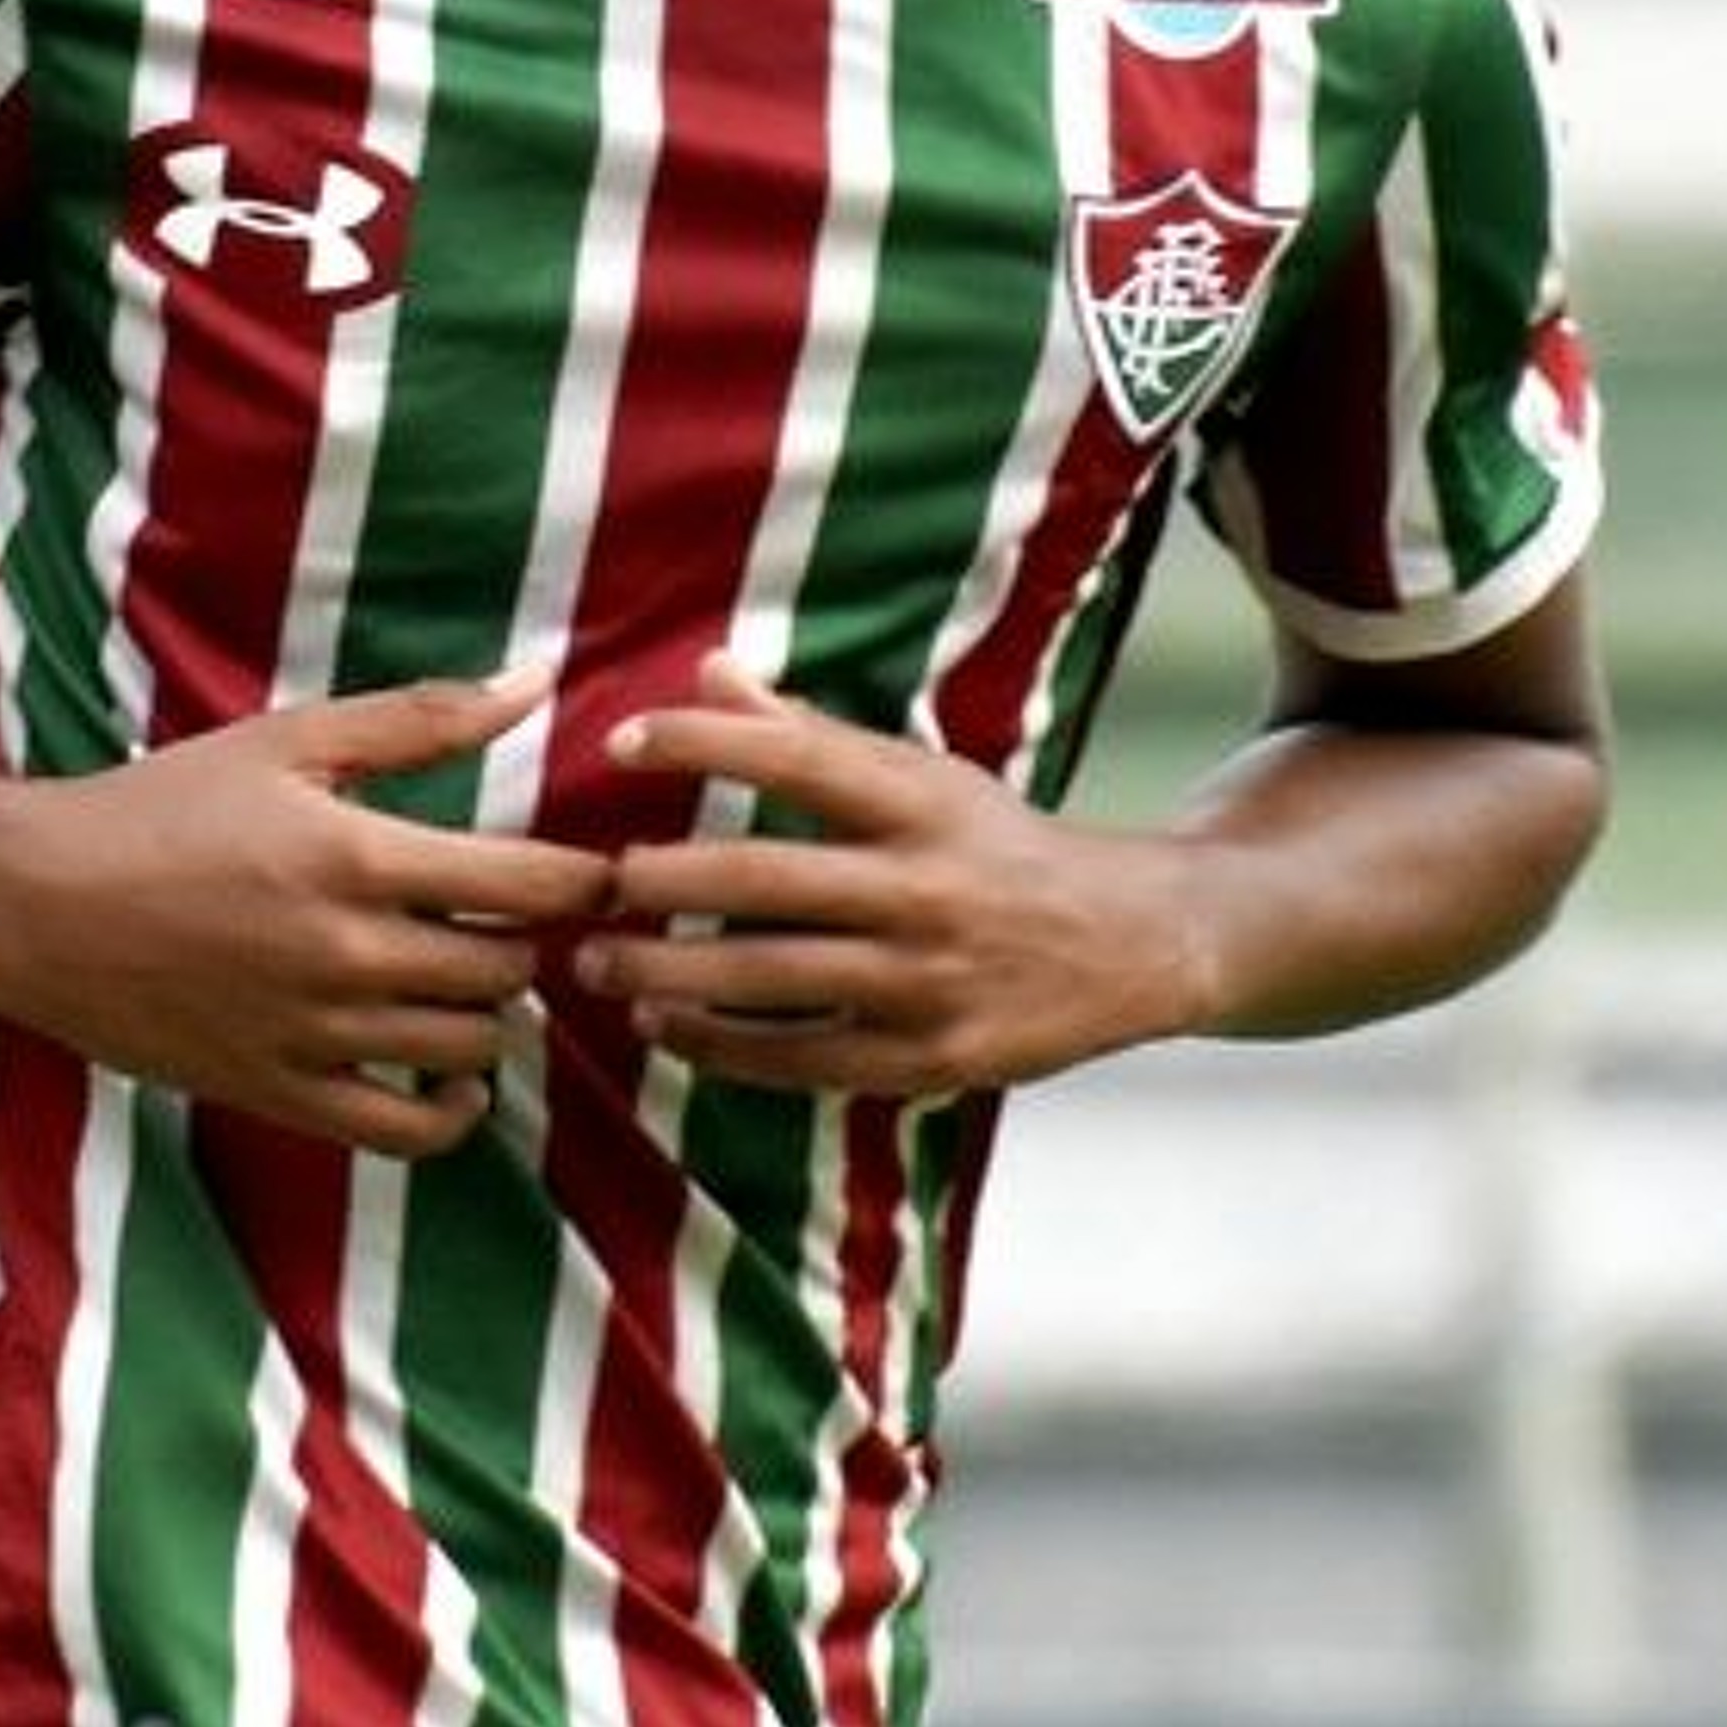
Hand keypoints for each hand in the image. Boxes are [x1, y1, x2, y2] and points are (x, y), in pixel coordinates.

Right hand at [0, 668, 611, 1157]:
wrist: (35, 901)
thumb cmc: (165, 805)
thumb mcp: (291, 740)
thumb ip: (422, 717)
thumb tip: (536, 683)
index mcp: (357, 858)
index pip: (528, 887)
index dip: (588, 881)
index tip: (602, 871)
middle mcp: (346, 956)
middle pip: (507, 971)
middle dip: (531, 941)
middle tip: (514, 915)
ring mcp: (312, 1036)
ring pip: (468, 1049)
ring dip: (495, 1015)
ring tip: (477, 976)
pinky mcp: (277, 1093)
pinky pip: (404, 1134)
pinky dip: (451, 1112)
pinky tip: (452, 1074)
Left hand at [576, 655, 1212, 1096]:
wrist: (1133, 942)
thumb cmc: (997, 844)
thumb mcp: (922, 776)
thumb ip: (808, 732)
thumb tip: (707, 667)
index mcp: (922, 801)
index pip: (800, 757)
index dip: (706, 740)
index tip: (621, 739)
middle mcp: (925, 886)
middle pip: (771, 879)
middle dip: (667, 882)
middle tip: (594, 881)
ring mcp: (928, 979)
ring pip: (776, 978)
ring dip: (674, 974)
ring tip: (597, 966)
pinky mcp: (931, 1058)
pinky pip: (806, 1059)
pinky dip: (725, 1047)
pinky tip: (664, 1029)